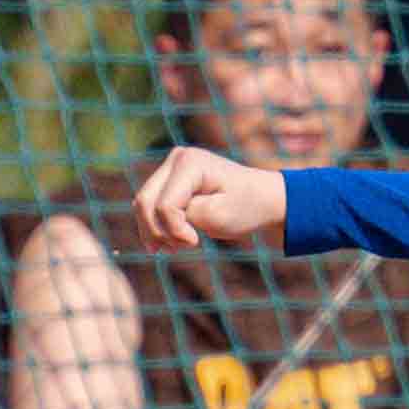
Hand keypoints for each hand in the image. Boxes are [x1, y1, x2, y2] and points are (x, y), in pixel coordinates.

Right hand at [134, 145, 288, 248]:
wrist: (264, 198)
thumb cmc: (247, 207)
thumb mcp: (216, 217)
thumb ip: (182, 218)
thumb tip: (154, 219)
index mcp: (190, 163)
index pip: (165, 205)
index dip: (174, 230)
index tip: (196, 243)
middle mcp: (177, 158)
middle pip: (145, 201)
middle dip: (156, 231)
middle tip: (176, 250)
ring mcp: (172, 165)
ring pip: (143, 203)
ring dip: (154, 229)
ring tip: (173, 248)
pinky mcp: (171, 178)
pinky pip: (151, 203)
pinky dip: (156, 224)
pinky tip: (169, 241)